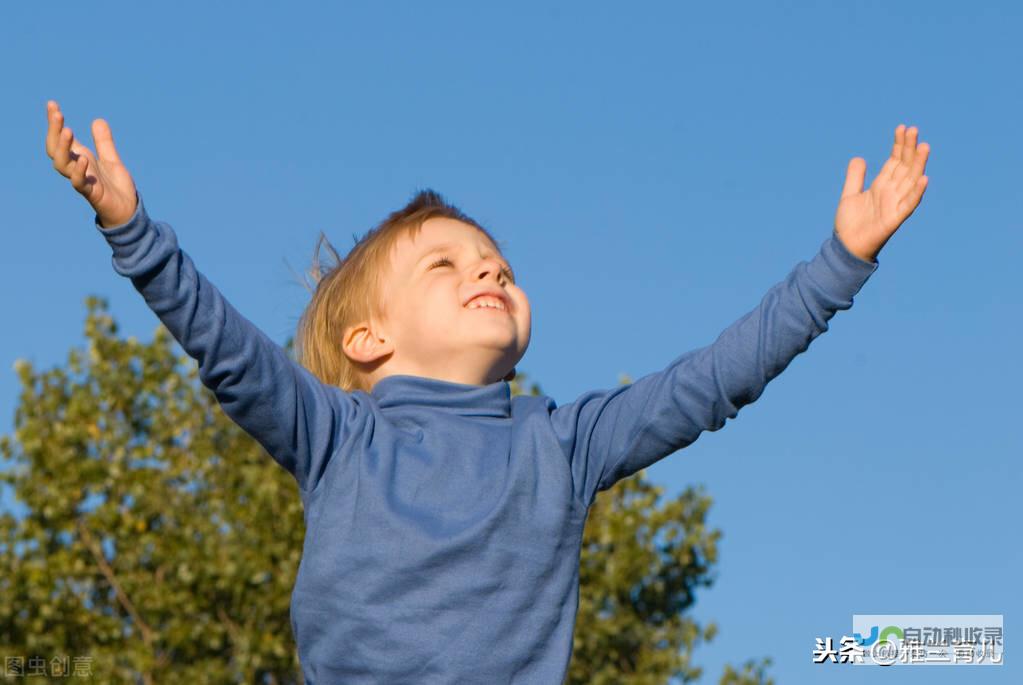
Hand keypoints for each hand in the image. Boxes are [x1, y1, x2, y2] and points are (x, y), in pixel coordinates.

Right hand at [45, 100, 137, 227]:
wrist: (128, 210)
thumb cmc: (116, 187)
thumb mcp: (111, 159)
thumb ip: (104, 142)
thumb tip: (98, 120)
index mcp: (79, 159)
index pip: (60, 139)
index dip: (54, 123)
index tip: (52, 104)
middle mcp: (76, 168)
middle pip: (55, 149)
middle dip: (54, 131)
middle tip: (58, 114)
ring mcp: (82, 181)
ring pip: (62, 165)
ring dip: (63, 148)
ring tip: (68, 131)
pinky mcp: (92, 194)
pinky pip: (79, 183)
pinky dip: (79, 171)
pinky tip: (84, 159)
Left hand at [834, 124, 929, 262]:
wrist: (845, 247)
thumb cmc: (850, 224)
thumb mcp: (849, 195)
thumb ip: (855, 177)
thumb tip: (859, 158)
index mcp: (881, 186)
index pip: (894, 161)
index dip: (899, 145)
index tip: (902, 128)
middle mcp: (891, 192)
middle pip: (904, 166)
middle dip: (909, 149)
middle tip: (914, 129)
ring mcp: (894, 205)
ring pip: (910, 181)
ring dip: (918, 165)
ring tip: (924, 147)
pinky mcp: (894, 219)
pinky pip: (909, 204)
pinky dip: (916, 192)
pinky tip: (923, 179)